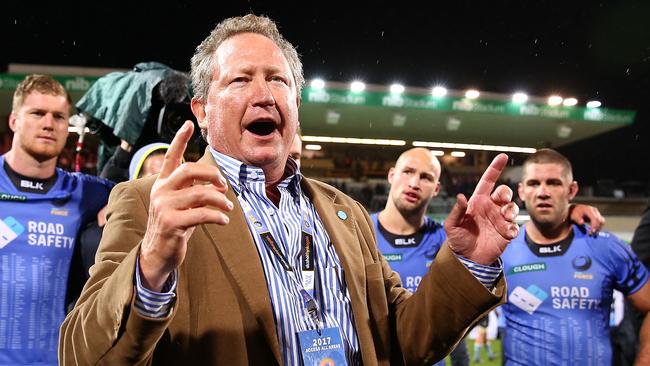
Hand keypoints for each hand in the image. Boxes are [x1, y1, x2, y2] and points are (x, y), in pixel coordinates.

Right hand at [139, 121, 232, 290]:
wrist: (157, 255)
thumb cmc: (175, 227)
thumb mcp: (182, 206)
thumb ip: (194, 192)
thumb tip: (219, 185)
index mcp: (162, 185)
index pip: (171, 158)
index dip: (179, 140)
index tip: (188, 124)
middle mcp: (161, 192)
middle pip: (189, 170)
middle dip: (212, 175)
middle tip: (224, 185)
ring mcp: (164, 207)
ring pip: (201, 193)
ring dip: (220, 200)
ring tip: (228, 208)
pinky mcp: (171, 223)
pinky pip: (202, 214)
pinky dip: (217, 217)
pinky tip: (223, 221)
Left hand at [444, 154, 518, 264]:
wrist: (467, 259)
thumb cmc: (458, 239)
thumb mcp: (452, 225)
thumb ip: (456, 211)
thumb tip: (461, 197)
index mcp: (478, 201)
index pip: (488, 181)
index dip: (495, 168)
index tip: (503, 156)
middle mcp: (491, 208)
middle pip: (504, 192)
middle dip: (506, 192)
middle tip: (503, 199)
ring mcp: (500, 220)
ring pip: (513, 208)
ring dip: (511, 210)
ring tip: (506, 218)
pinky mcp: (506, 232)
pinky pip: (515, 226)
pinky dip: (513, 228)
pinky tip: (508, 233)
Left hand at [568, 204, 604, 234]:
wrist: (575, 210)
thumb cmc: (574, 213)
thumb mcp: (574, 216)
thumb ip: (578, 219)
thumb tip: (582, 223)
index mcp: (589, 210)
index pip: (595, 218)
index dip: (594, 225)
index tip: (592, 232)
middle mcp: (594, 210)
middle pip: (600, 220)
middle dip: (597, 228)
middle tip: (591, 234)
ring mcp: (597, 213)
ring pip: (602, 221)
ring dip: (598, 228)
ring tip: (593, 233)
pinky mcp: (597, 216)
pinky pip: (601, 222)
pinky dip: (598, 226)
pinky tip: (594, 230)